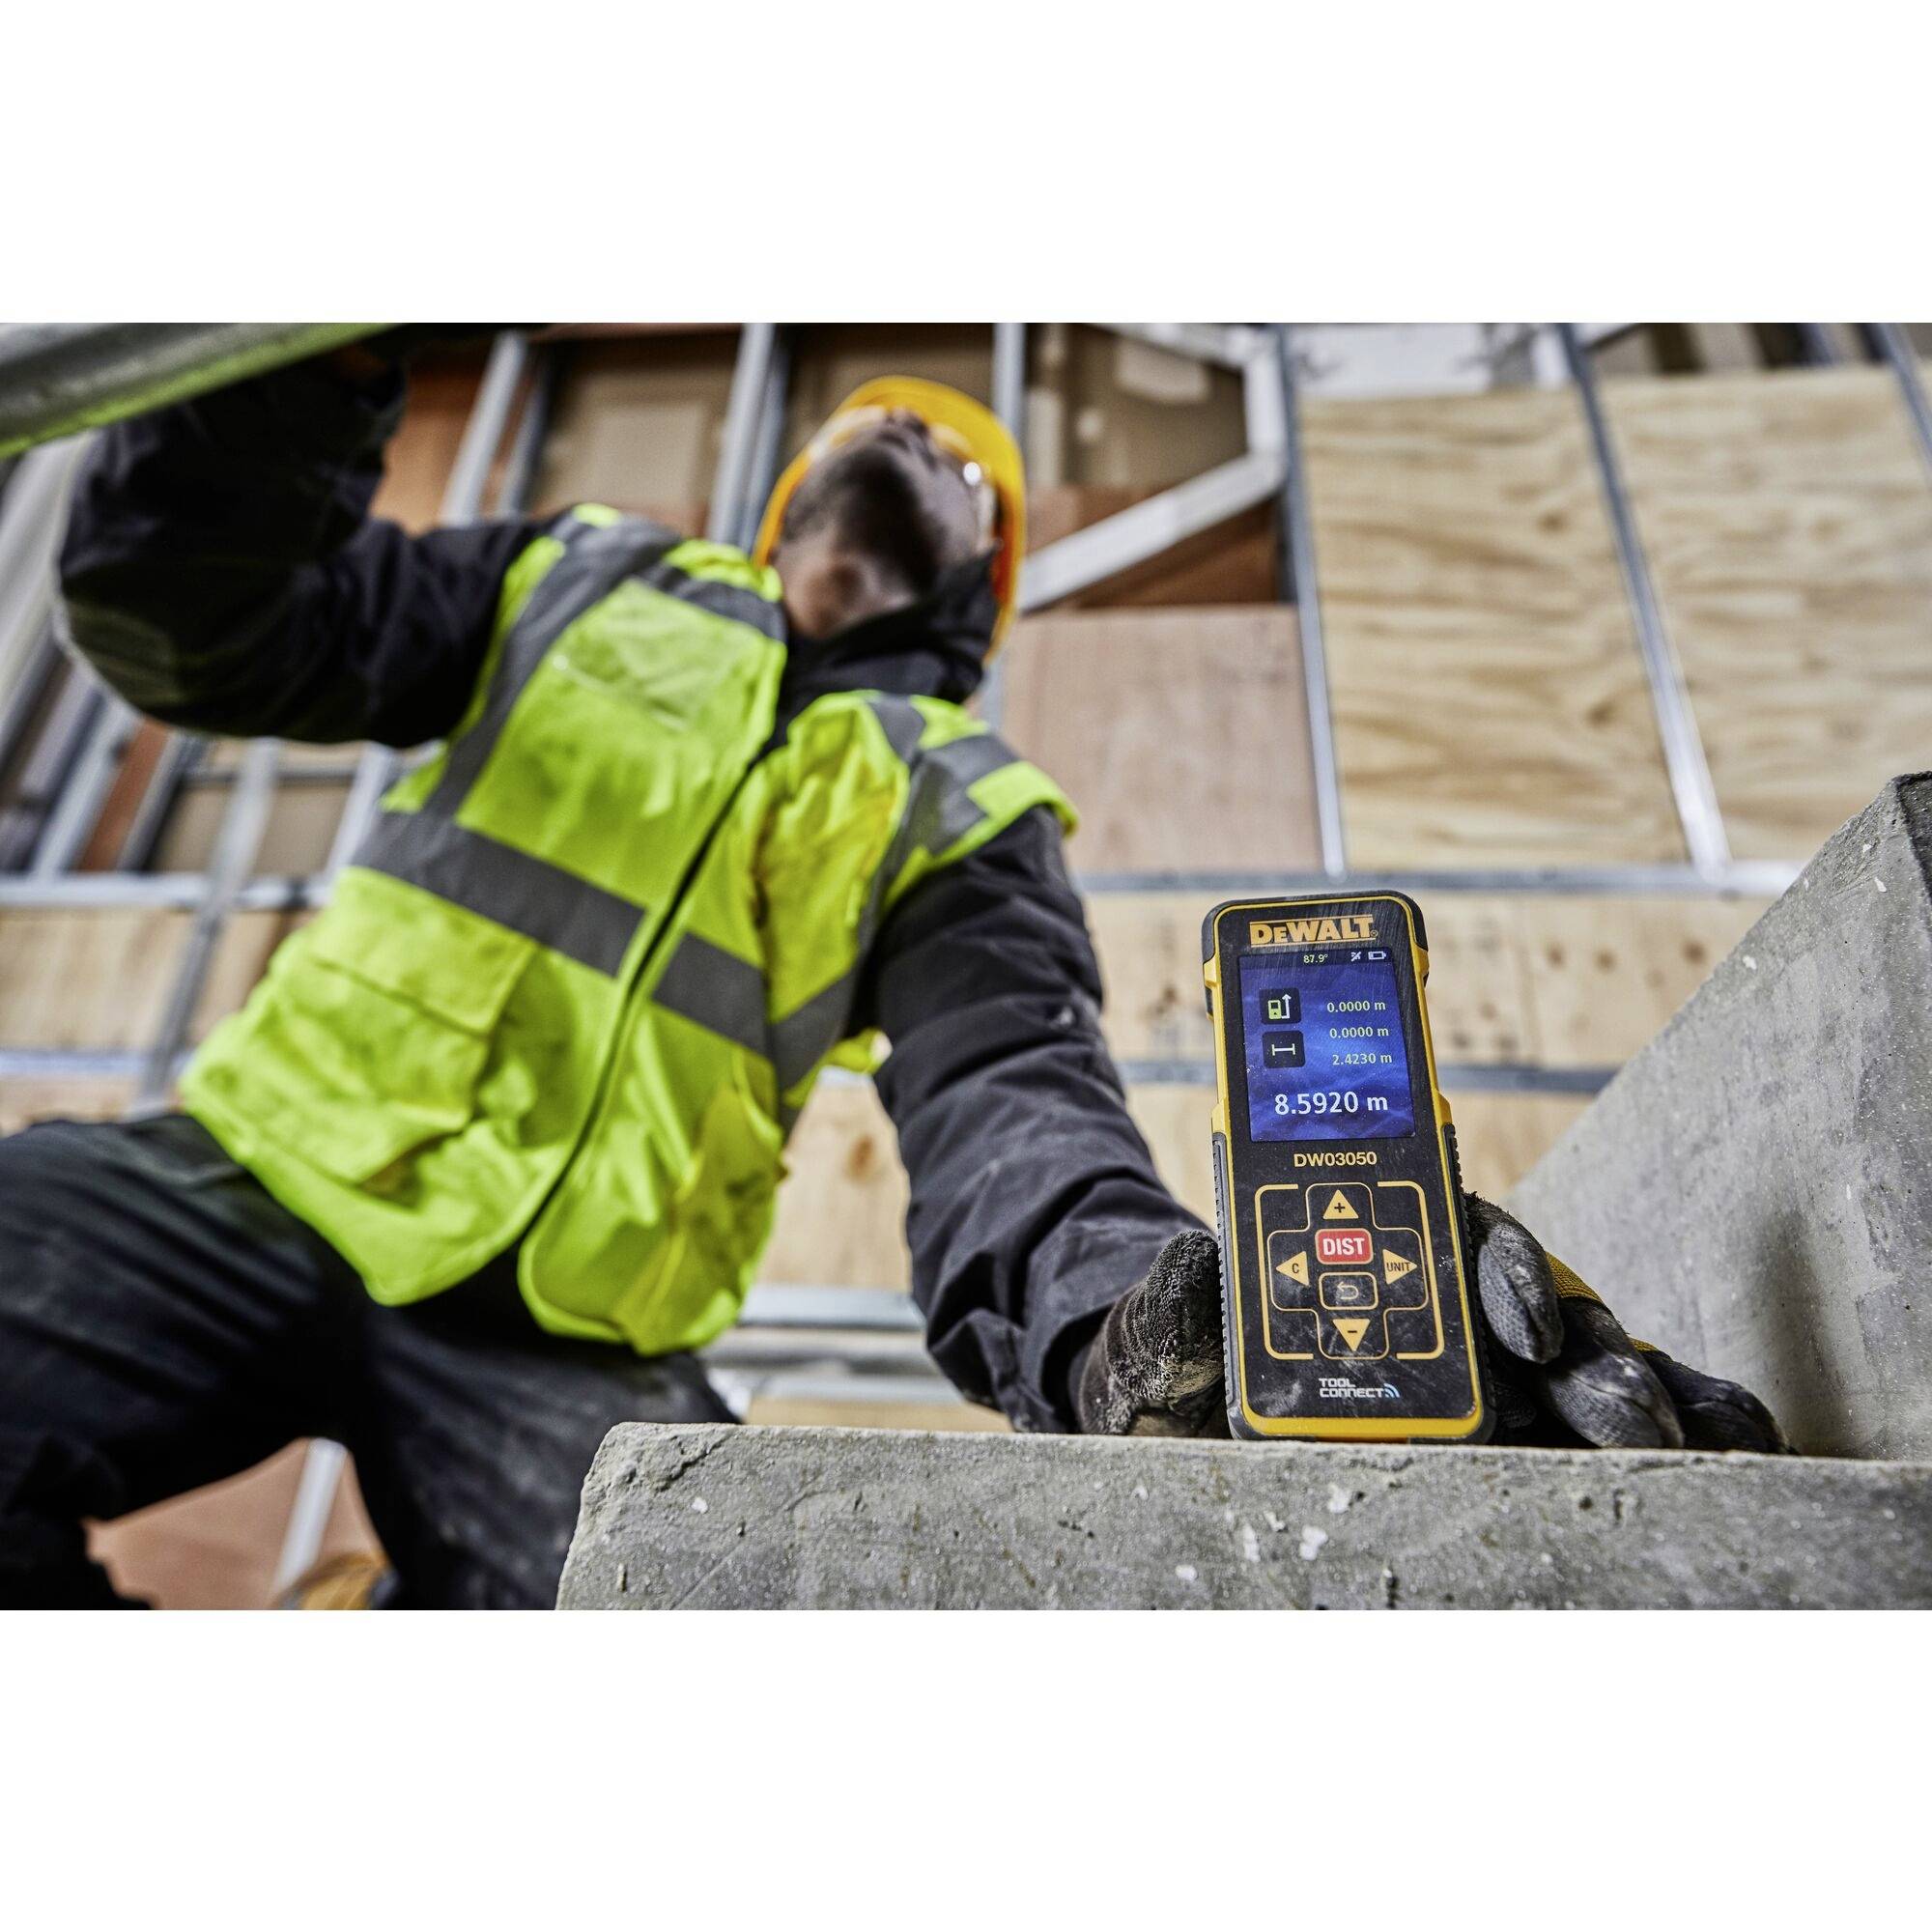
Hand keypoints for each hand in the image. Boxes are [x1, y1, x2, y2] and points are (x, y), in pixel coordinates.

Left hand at [1073, 1215, 1788, 1450]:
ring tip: (1688, 1450)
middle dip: (1588, 1364)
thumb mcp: (1164, 1330)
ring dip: (1635, 1403)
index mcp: (1373, 1259)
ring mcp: (1474, 1375)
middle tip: (1630, 1419)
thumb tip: (1189, 1253)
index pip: (1457, 1243)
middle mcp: (1436, 1309)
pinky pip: (1584, 1430)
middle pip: (1534, 1318)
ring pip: (1575, 1372)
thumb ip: (1181, 1302)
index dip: (1501, 1273)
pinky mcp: (1500, 1437)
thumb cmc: (1178, 1359)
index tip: (1521, 1327)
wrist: (1170, 1419)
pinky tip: (1730, 1446)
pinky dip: (1668, 1424)